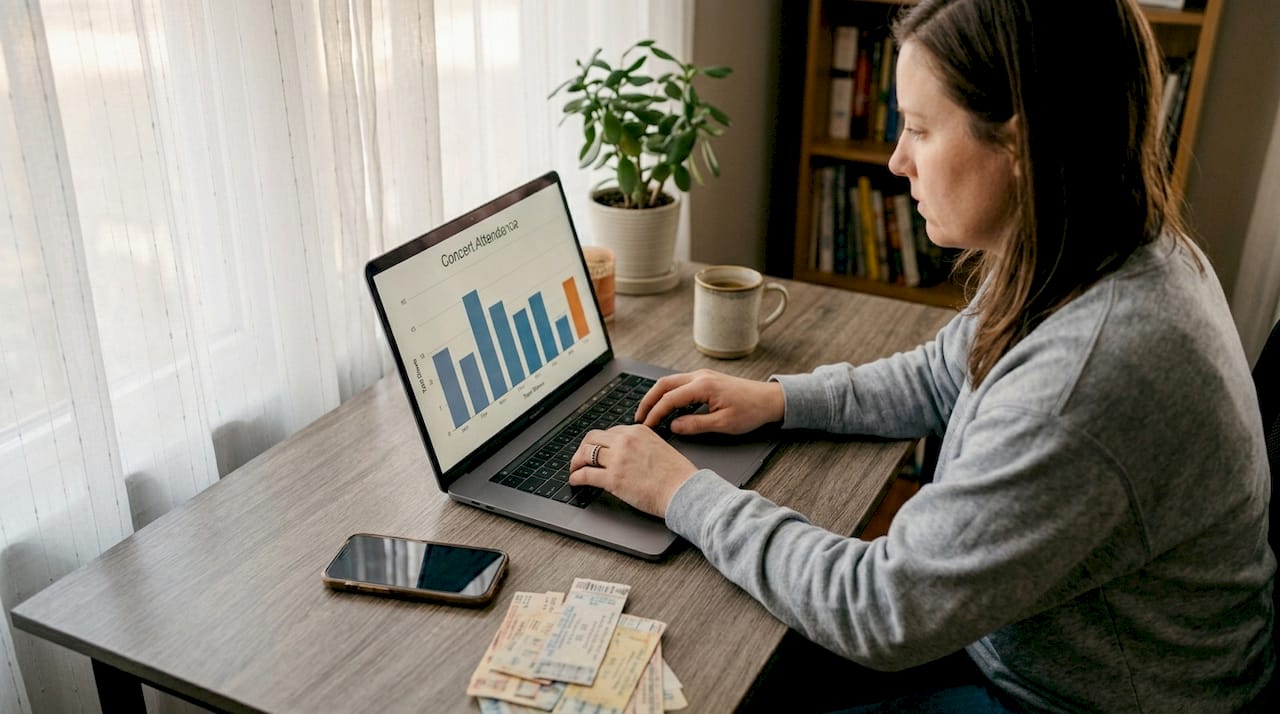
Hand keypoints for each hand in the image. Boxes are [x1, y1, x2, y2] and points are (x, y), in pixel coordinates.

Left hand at [569, 425, 696, 517]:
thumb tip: (626, 456)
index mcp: (638, 431)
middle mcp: (625, 440)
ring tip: (575, 470)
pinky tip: (575, 481)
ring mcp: (618, 459)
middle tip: (581, 459)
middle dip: (583, 449)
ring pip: (585, 453)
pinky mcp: (613, 478)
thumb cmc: (677, 475)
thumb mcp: (659, 448)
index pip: (610, 432)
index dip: (600, 443)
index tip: (597, 451)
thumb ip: (641, 446)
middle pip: (592, 438)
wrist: (684, 490)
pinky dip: (576, 477)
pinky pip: (585, 474)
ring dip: (576, 462)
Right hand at [635, 369, 784, 435]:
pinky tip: (666, 406)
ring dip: (656, 396)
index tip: (646, 426)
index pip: (669, 398)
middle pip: (663, 384)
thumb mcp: (723, 424)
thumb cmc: (751, 411)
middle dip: (648, 400)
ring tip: (648, 412)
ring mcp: (702, 375)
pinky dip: (667, 393)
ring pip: (670, 382)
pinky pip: (679, 383)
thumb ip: (695, 425)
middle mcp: (700, 376)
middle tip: (638, 417)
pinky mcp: (705, 379)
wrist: (769, 399)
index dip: (655, 413)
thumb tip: (673, 426)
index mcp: (703, 386)